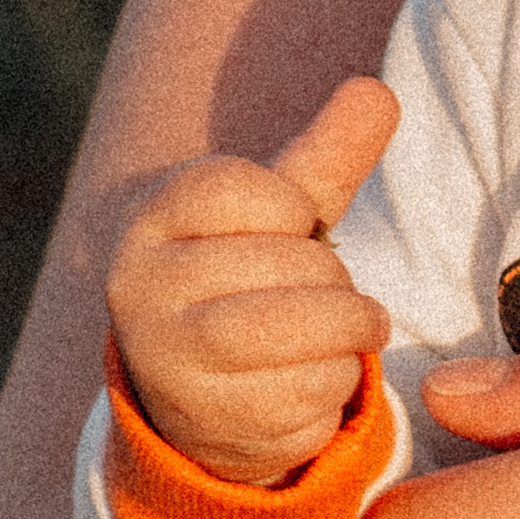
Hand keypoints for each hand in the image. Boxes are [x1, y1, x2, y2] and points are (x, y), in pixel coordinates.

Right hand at [103, 76, 398, 484]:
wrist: (209, 391)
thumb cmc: (255, 276)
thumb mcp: (283, 213)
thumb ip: (327, 156)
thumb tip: (378, 92)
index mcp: (154, 222)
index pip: (233, 188)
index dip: (291, 207)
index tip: (294, 225)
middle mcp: (141, 290)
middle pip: (275, 263)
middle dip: (334, 277)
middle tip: (340, 289)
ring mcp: (166, 364)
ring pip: (286, 333)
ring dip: (346, 331)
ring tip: (357, 328)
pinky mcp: (204, 426)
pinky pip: (297, 400)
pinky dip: (335, 385)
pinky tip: (323, 377)